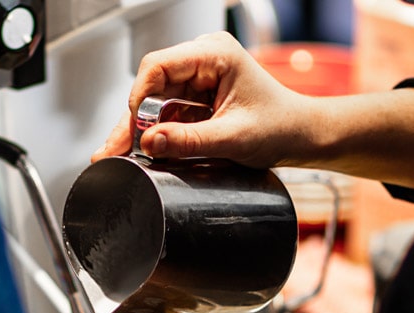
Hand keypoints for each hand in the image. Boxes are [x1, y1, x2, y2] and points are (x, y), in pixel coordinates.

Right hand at [91, 31, 413, 188]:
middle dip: (130, 121)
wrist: (302, 137)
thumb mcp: (233, 138)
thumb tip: (148, 143)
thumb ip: (189, 141)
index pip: (158, 66)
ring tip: (118, 157)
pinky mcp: (196, 103)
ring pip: (154, 104)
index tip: (131, 126)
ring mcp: (197, 82)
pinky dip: (153, 136)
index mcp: (213, 55)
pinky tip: (140, 153)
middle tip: (111, 151)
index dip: (138, 96)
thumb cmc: (281, 127)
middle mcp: (201, 63)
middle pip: (149, 86)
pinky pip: (166, 116)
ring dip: (138, 131)